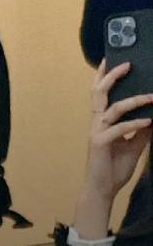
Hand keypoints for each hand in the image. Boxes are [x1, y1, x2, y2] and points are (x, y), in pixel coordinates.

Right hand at [73, 61, 152, 237]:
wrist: (103, 188)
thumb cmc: (114, 166)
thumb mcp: (134, 145)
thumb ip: (141, 130)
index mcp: (102, 120)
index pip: (100, 92)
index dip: (103, 75)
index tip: (111, 57)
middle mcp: (97, 121)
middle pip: (99, 92)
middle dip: (112, 76)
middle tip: (128, 64)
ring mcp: (98, 131)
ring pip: (112, 108)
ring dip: (134, 100)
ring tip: (152, 96)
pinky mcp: (101, 142)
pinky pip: (119, 128)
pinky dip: (136, 123)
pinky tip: (150, 121)